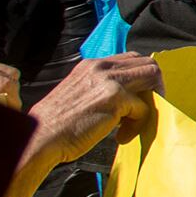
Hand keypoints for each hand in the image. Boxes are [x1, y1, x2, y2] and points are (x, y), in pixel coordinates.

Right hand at [24, 53, 161, 166]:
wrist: (40, 137)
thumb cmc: (57, 124)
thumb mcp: (78, 94)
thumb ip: (100, 88)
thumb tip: (127, 96)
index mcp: (91, 65)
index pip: (130, 59)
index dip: (141, 77)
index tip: (140, 97)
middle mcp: (101, 67)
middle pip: (147, 63)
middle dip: (155, 86)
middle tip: (145, 109)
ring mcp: (109, 81)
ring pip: (152, 77)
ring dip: (151, 101)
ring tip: (135, 122)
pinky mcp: (115, 99)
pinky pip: (143, 108)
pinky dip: (137, 125)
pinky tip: (120, 137)